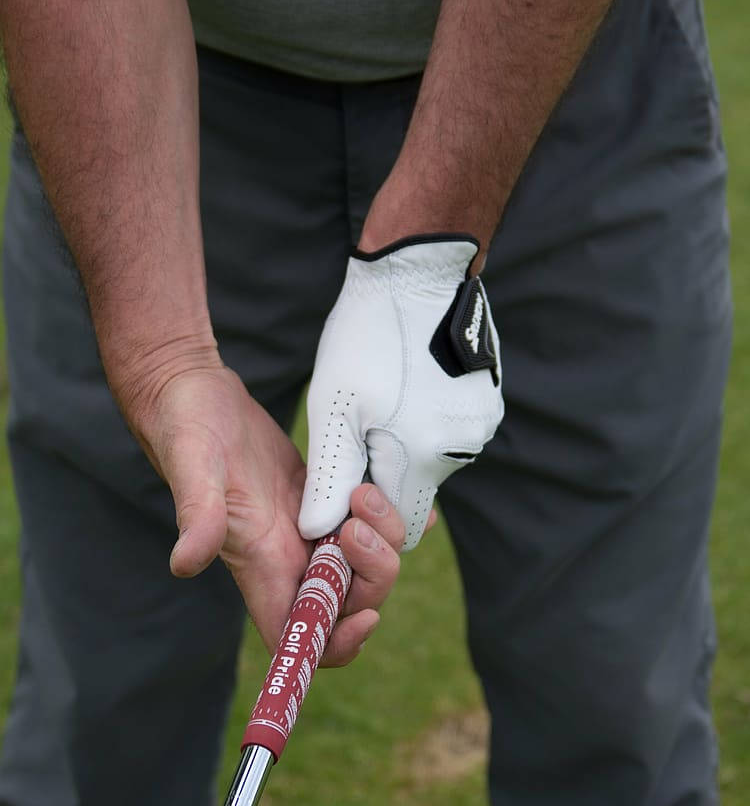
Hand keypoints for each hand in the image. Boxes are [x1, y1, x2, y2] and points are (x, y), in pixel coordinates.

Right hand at [120, 363, 406, 664]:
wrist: (192, 389)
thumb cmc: (185, 425)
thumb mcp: (193, 463)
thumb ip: (196, 513)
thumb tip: (184, 564)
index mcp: (259, 562)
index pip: (298, 636)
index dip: (336, 644)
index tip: (365, 615)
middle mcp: (287, 552)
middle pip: (349, 600)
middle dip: (374, 573)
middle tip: (359, 517)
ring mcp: (307, 523)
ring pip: (365, 561)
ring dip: (385, 537)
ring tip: (366, 489)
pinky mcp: (321, 493)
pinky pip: (370, 520)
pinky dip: (396, 516)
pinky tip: (406, 497)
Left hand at [298, 235, 503, 550]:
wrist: (418, 270)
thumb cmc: (369, 336)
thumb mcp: (335, 408)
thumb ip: (331, 477)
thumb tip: (317, 535)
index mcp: (424, 457)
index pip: (399, 523)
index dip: (368, 515)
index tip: (344, 484)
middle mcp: (463, 448)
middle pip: (414, 486)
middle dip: (381, 469)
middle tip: (355, 422)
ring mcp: (481, 422)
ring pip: (430, 454)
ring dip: (401, 438)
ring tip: (378, 389)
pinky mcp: (487, 399)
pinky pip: (448, 426)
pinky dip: (423, 415)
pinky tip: (404, 377)